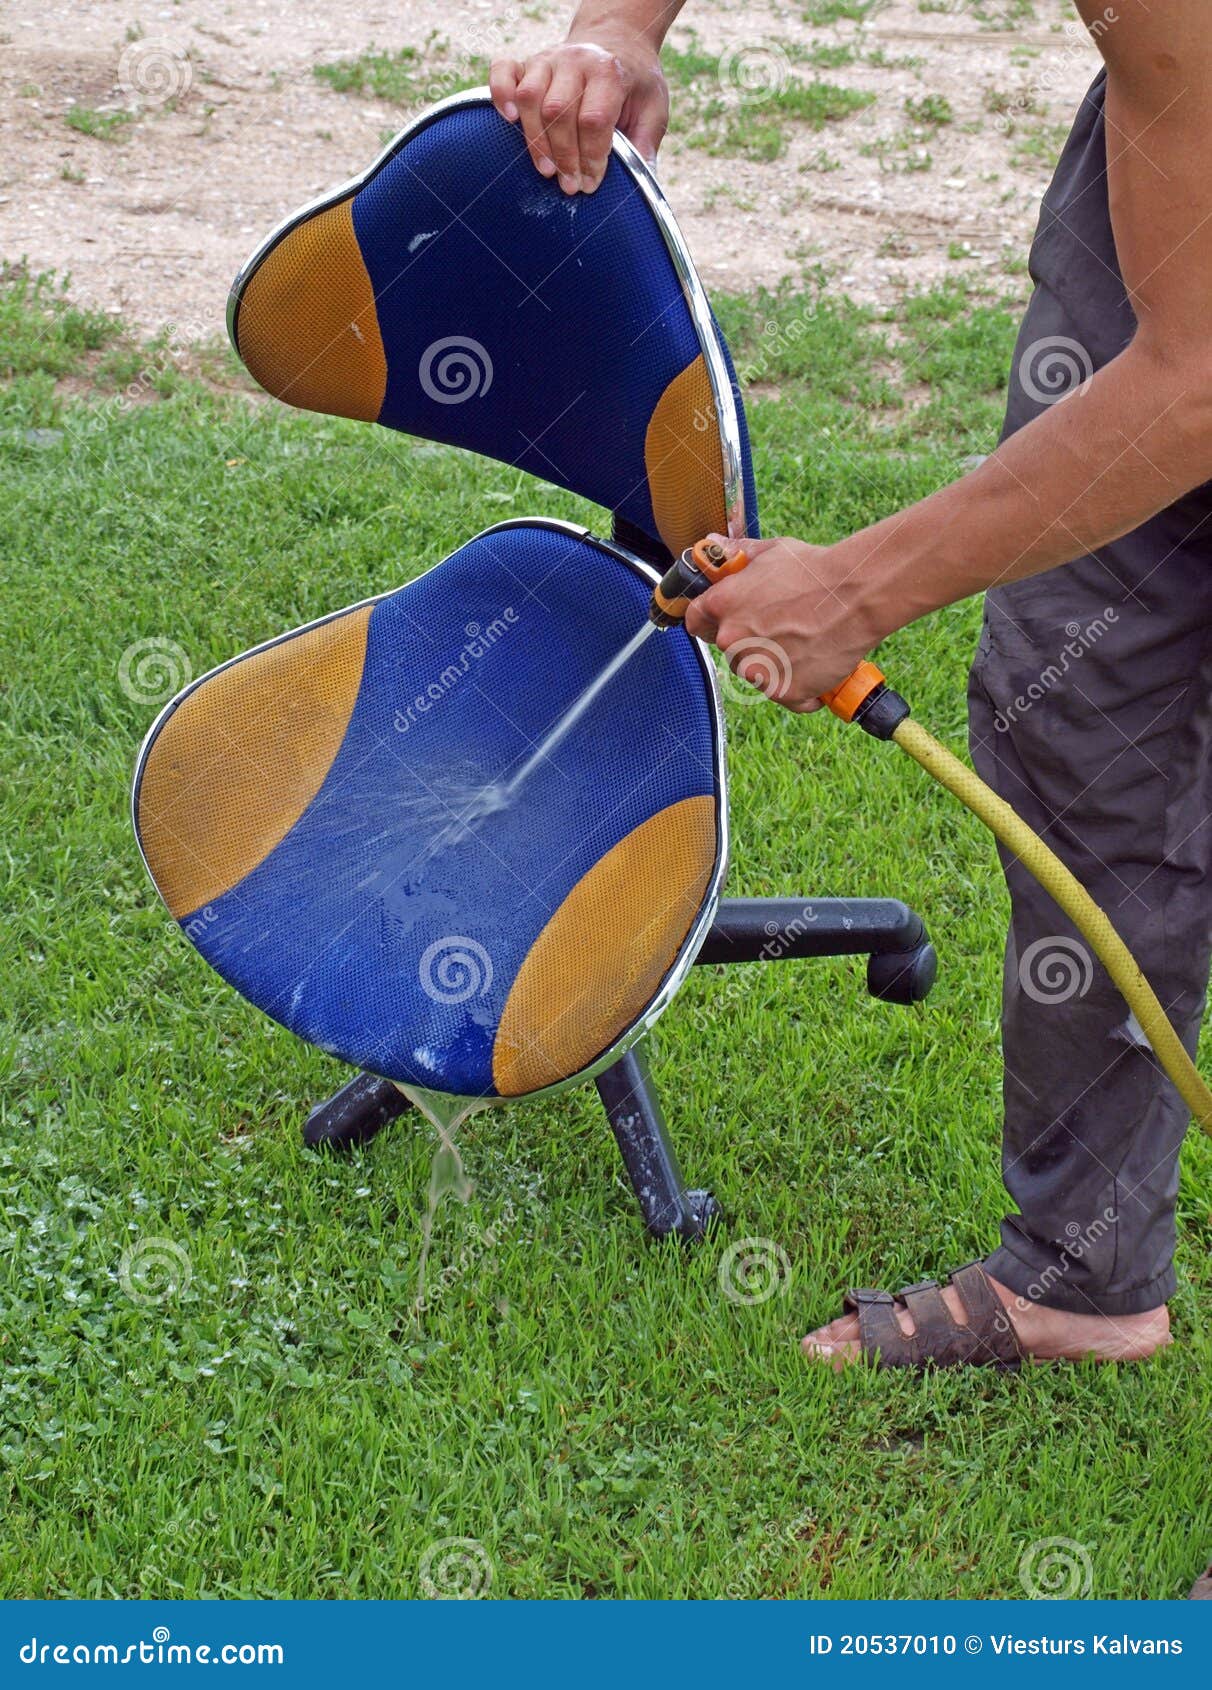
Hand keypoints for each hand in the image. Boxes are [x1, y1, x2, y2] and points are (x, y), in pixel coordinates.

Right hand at [489, 36, 667, 193]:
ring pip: (530, 98)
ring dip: (536, 141)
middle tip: (570, 185)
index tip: (592, 182)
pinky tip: (509, 120)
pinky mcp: (527, 62)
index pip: (593, 119)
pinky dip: (500, 94)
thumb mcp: (653, 109)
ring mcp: (548, 59)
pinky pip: (503, 71)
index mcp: (608, 71)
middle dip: (565, 156)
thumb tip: (644, 181)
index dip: (591, 156)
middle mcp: (575, 61)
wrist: (617, 41)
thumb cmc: (634, 83)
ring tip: (547, 170)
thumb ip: (646, 143)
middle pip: (559, 112)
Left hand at [683, 534, 883, 711]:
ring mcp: (757, 670)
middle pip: (730, 649)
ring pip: (757, 673)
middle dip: (750, 641)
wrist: (857, 595)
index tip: (729, 619)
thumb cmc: (815, 571)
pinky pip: (787, 695)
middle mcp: (733, 641)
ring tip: (805, 642)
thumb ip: (736, 554)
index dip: (711, 620)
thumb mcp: (771, 552)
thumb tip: (712, 544)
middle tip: (783, 626)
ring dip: (775, 665)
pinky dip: (801, 686)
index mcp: (722, 606)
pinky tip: (817, 664)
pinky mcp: (784, 691)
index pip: (695, 621)